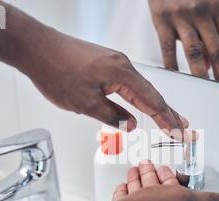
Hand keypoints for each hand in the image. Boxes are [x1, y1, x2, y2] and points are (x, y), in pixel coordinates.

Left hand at [23, 32, 188, 133]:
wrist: (36, 48)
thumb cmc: (56, 70)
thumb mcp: (86, 103)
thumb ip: (112, 116)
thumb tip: (129, 124)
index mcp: (123, 74)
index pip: (152, 102)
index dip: (166, 120)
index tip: (178, 133)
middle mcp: (123, 65)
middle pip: (152, 94)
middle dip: (168, 113)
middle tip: (182, 128)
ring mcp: (114, 62)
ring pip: (141, 88)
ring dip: (155, 105)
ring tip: (168, 118)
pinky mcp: (105, 63)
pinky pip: (129, 83)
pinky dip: (139, 96)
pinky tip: (141, 103)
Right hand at [149, 0, 218, 85]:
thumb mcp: (207, 3)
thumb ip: (210, 32)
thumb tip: (211, 64)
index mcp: (218, 7)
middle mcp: (202, 12)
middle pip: (218, 50)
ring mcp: (181, 17)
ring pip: (195, 52)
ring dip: (202, 74)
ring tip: (206, 90)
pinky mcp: (161, 19)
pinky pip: (168, 48)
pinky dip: (172, 65)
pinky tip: (176, 76)